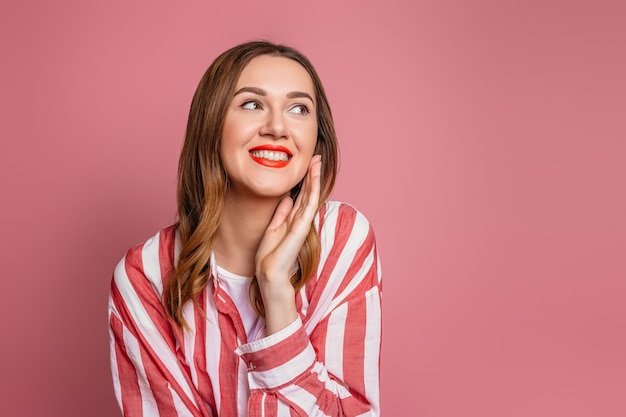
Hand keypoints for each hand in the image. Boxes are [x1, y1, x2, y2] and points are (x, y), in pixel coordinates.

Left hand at [254, 155, 321, 331]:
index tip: (307, 165)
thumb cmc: (270, 256)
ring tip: (317, 161)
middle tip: (316, 157)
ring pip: (311, 195)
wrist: (270, 273)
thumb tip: (288, 198)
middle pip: (308, 192)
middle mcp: (300, 220)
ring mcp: (302, 222)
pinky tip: (314, 175)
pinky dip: (313, 188)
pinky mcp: (302, 226)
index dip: (304, 181)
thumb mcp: (272, 229)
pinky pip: (310, 203)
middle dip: (312, 175)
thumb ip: (281, 214)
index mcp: (292, 220)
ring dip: (315, 177)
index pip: (300, 196)